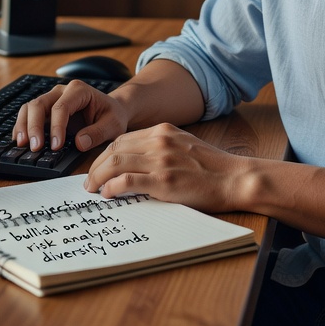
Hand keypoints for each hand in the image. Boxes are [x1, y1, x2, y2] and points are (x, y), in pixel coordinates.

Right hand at [15, 80, 130, 152]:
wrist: (111, 110)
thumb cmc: (112, 115)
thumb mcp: (113, 125)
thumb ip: (98, 133)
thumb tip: (79, 142)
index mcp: (79, 90)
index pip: (61, 107)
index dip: (56, 127)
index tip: (56, 146)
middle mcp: (62, 91)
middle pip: (40, 104)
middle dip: (34, 126)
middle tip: (35, 148)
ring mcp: (52, 99)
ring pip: (30, 108)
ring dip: (24, 126)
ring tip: (23, 145)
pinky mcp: (46, 110)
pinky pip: (29, 115)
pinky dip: (23, 127)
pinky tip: (21, 140)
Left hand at [83, 123, 247, 212]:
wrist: (235, 178)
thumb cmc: (214, 168)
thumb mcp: (186, 146)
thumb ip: (163, 148)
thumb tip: (138, 162)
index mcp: (164, 131)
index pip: (123, 139)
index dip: (104, 154)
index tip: (98, 167)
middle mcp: (159, 141)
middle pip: (114, 149)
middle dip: (96, 166)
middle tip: (89, 181)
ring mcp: (161, 160)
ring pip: (115, 162)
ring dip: (98, 177)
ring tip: (93, 189)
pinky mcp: (164, 181)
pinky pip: (127, 180)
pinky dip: (112, 187)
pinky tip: (108, 194)